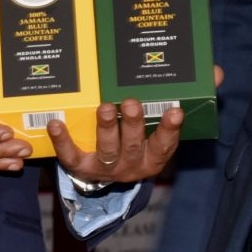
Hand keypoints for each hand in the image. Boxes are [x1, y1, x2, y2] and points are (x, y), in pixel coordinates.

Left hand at [51, 99, 181, 186]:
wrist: (105, 175)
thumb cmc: (130, 144)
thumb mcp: (150, 136)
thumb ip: (161, 113)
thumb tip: (195, 75)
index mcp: (151, 158)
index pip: (164, 144)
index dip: (170, 129)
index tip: (175, 110)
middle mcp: (130, 165)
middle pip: (132, 145)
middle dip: (132, 124)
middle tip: (132, 103)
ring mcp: (106, 169)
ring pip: (107, 150)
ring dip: (106, 128)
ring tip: (105, 108)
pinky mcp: (81, 168)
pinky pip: (71, 155)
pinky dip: (63, 140)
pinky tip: (56, 124)